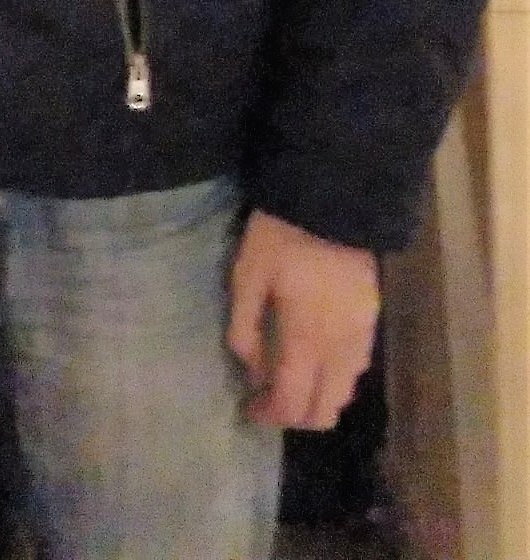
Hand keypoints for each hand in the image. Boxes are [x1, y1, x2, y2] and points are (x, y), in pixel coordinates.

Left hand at [227, 208, 379, 428]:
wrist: (334, 201)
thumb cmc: (282, 236)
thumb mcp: (247, 275)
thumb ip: (244, 326)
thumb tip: (250, 367)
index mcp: (307, 340)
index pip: (293, 403)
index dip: (269, 416)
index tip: (248, 410)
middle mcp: (340, 350)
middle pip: (325, 410)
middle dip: (295, 416)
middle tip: (268, 399)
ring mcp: (362, 337)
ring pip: (345, 393)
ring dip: (317, 398)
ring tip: (289, 378)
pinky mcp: (372, 320)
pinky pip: (357, 368)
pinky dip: (335, 378)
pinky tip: (314, 357)